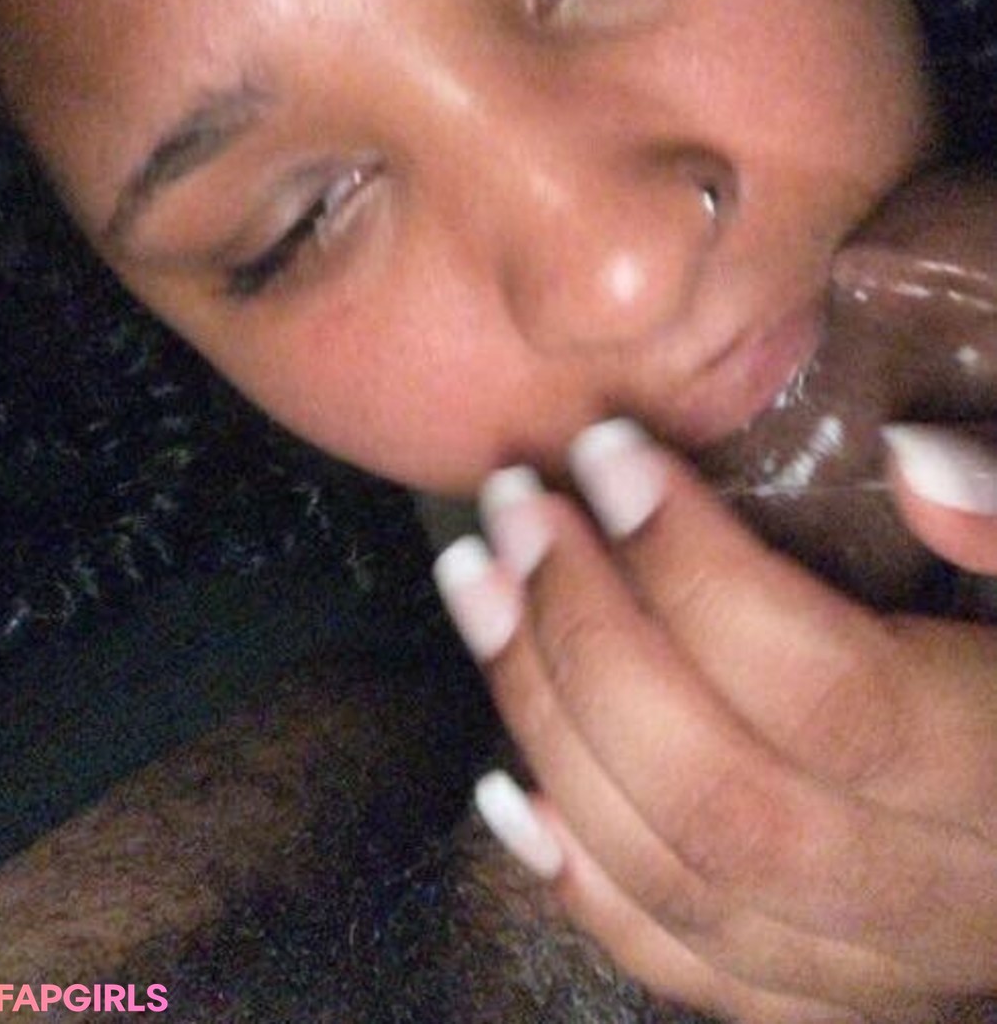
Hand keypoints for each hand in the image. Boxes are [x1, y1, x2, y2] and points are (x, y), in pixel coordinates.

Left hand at [434, 425, 996, 1023]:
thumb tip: (915, 458)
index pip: (832, 695)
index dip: (702, 575)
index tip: (611, 454)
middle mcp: (953, 895)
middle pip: (726, 799)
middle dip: (588, 638)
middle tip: (516, 500)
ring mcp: (891, 965)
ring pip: (683, 884)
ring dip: (549, 725)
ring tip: (476, 580)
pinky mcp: (843, 995)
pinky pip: (690, 970)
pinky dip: (582, 878)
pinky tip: (506, 782)